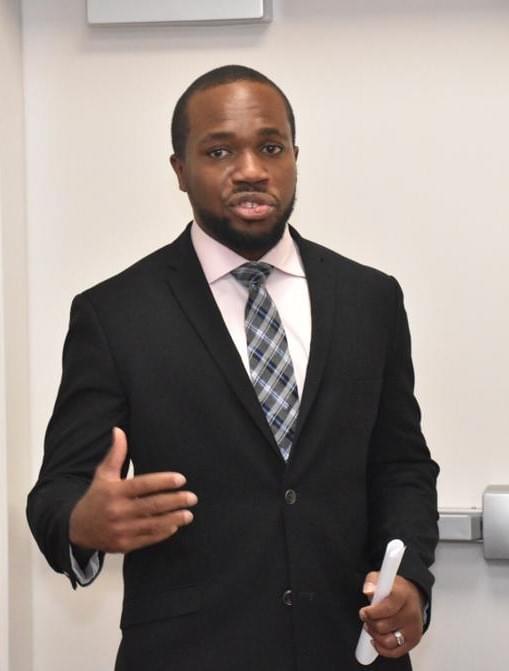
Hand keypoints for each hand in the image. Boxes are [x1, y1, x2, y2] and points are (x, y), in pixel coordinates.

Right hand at [69, 427, 197, 552]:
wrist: (78, 529)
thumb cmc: (96, 497)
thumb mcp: (103, 474)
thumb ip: (115, 454)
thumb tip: (118, 430)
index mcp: (114, 492)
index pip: (142, 485)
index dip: (163, 481)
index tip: (181, 479)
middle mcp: (118, 511)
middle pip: (152, 505)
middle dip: (175, 501)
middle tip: (192, 497)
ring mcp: (121, 529)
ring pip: (153, 524)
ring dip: (173, 519)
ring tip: (188, 514)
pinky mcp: (124, 544)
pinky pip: (147, 538)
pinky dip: (162, 533)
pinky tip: (174, 526)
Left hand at [359, 572, 424, 657]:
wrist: (412, 596)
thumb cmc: (394, 589)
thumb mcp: (382, 579)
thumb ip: (372, 582)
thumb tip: (368, 591)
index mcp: (404, 595)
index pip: (388, 608)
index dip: (372, 612)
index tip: (364, 611)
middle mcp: (411, 614)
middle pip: (383, 626)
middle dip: (370, 622)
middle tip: (366, 617)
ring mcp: (413, 629)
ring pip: (387, 641)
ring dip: (374, 635)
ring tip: (371, 626)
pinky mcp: (413, 641)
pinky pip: (394, 652)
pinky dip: (381, 648)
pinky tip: (376, 638)